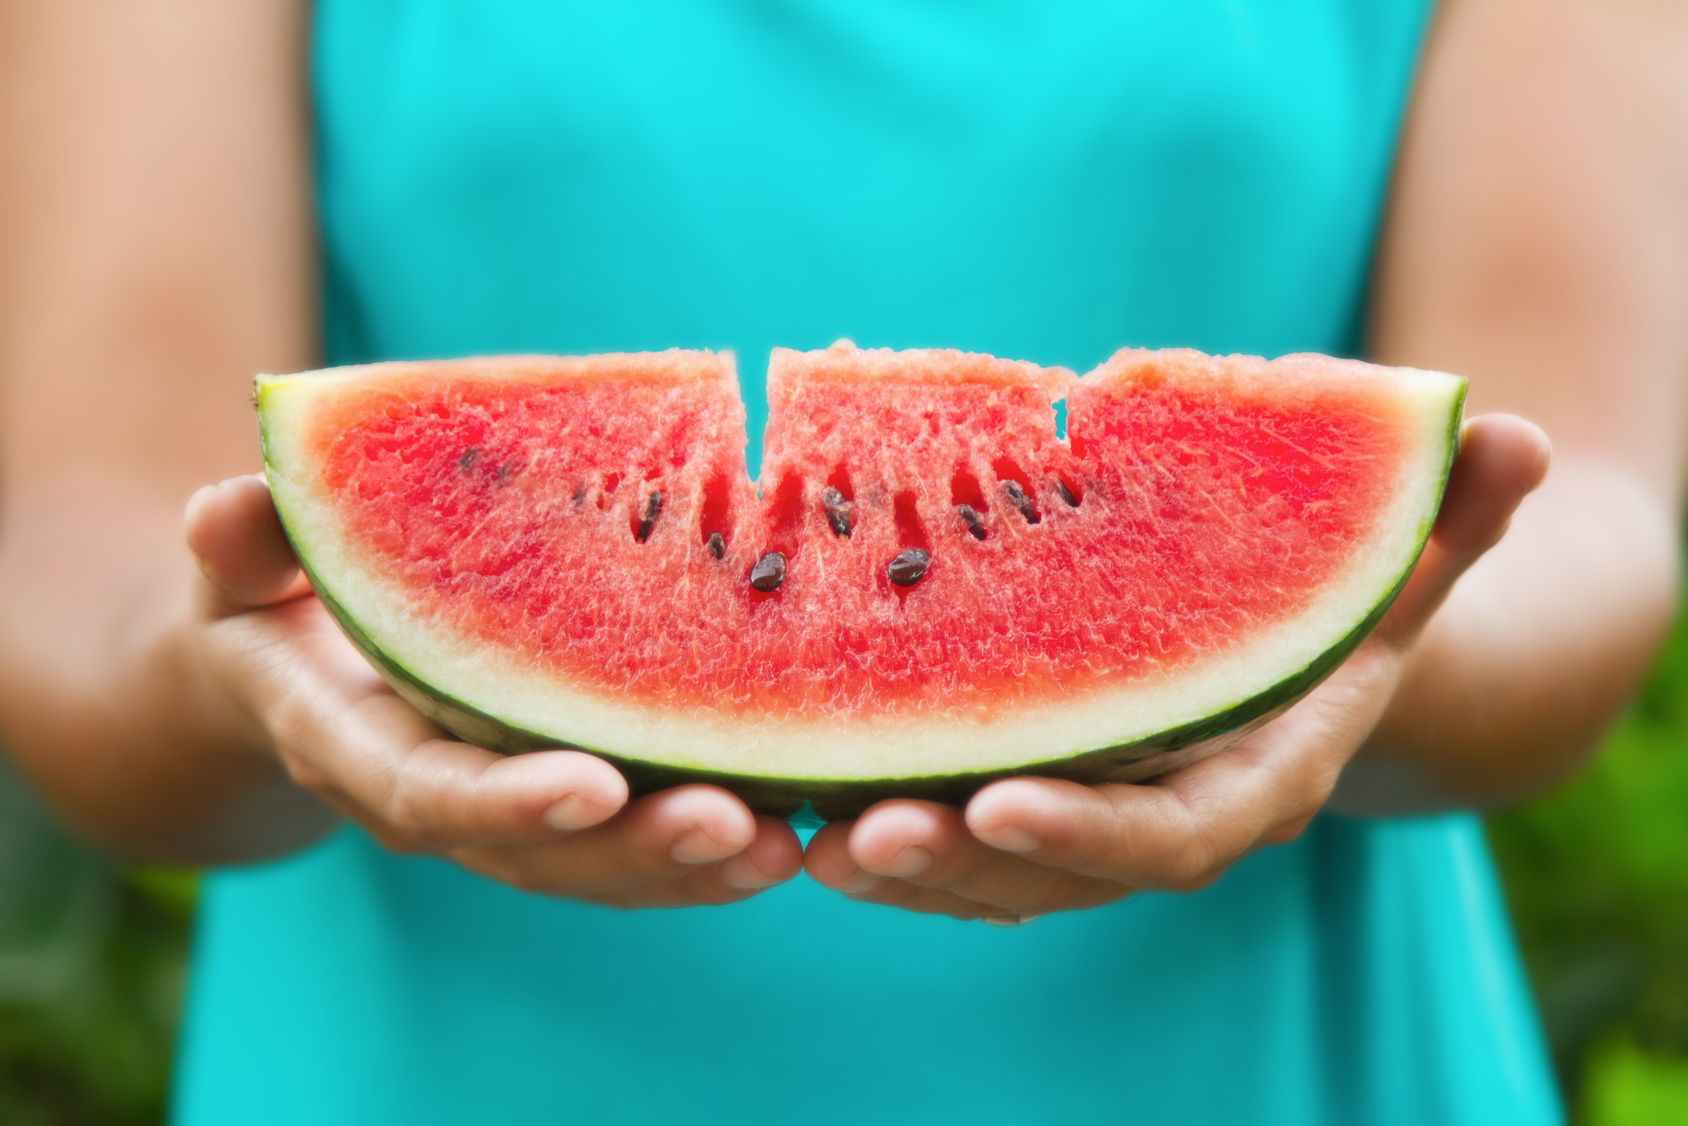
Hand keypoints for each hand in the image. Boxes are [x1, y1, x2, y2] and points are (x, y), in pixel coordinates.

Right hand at [184, 475, 801, 906]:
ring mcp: (502, 811)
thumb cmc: (273, 603)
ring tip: (786, 840)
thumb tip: (227, 505)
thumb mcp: (238, 567)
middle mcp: (439, 800)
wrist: (285, 678)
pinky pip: (631, 839)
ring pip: (599, 864)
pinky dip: (705, 844)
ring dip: (693, 864)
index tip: (591, 789)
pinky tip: (790, 819)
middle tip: (732, 828)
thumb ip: (240, 545)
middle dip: (635, 849)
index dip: (503, 800)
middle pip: (539, 852)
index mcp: (356, 746)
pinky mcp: (561, 796)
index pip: (426, 792)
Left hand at [803, 414, 1551, 922]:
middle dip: (958, 864)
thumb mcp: (1400, 558)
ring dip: (894, 862)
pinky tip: (799, 789)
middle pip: (1055, 876)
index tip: (998, 800)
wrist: (1311, 659)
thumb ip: (1452, 514)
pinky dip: (882, 822)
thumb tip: (1513, 433)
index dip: (1090, 828)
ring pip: (986, 873)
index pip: (1171, 836)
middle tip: (856, 837)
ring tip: (800, 830)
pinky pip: (954, 827)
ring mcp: (1091, 818)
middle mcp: (1161, 819)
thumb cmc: (1347, 604)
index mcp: (1248, 781)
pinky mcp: (1031, 792)